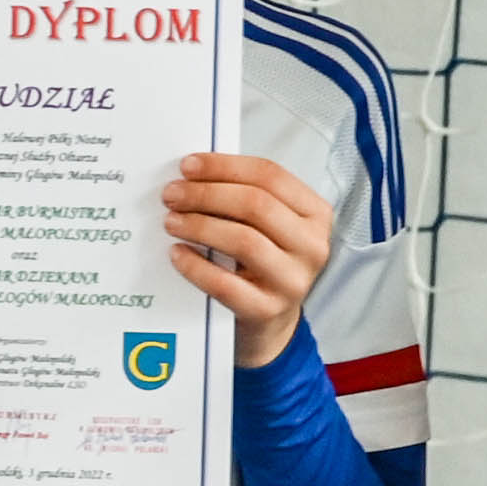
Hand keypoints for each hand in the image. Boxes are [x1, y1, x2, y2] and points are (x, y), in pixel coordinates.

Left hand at [162, 153, 340, 360]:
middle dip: (206, 194)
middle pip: (255, 205)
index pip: (270, 176)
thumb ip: (244, 197)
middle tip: (172, 194)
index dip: (225, 167)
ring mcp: (293, 280)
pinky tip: (177, 253)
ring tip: (171, 221)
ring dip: (199, 226)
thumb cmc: (263, 263)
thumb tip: (194, 173)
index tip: (188, 165)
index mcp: (315, 214)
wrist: (270, 320)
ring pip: (243, 240)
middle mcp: (311, 246)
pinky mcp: (268, 310)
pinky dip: (195, 266)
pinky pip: (225, 284)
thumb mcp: (268, 226)